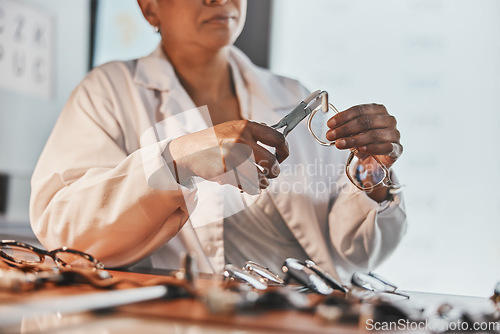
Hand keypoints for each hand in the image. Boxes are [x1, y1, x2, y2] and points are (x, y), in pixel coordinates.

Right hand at [168, 120, 288, 193]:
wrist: (189, 151)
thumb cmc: (214, 141)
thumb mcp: (233, 128)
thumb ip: (253, 132)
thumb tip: (276, 135)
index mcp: (246, 126)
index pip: (277, 138)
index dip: (285, 150)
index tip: (283, 157)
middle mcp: (241, 139)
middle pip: (272, 161)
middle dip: (275, 171)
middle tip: (272, 173)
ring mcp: (233, 155)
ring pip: (261, 178)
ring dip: (262, 183)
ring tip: (259, 182)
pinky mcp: (226, 171)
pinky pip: (247, 185)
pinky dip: (249, 188)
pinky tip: (244, 184)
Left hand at [325, 104, 401, 167]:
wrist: (375, 161)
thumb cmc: (364, 142)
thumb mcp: (352, 133)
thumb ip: (345, 128)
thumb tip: (332, 129)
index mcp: (378, 110)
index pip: (359, 110)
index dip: (343, 116)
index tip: (330, 124)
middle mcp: (389, 120)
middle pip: (365, 121)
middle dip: (345, 128)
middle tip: (331, 135)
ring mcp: (395, 134)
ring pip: (373, 135)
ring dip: (353, 140)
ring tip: (340, 144)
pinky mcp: (397, 148)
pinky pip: (386, 147)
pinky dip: (372, 148)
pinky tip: (361, 149)